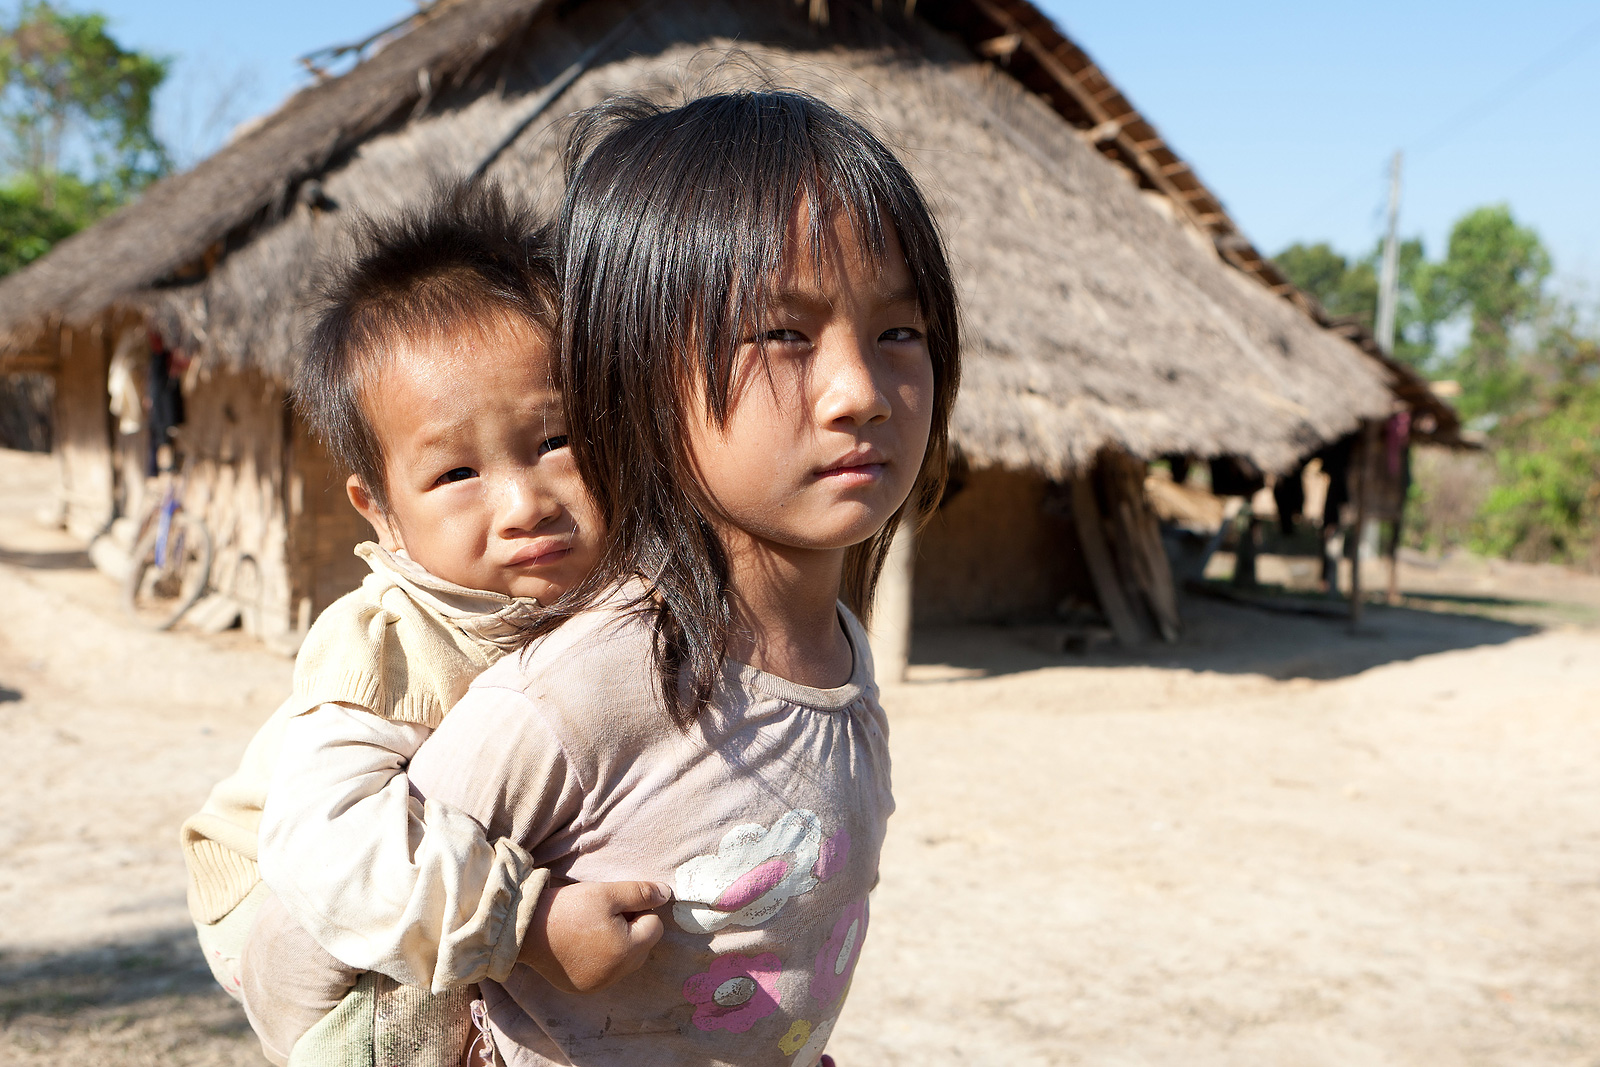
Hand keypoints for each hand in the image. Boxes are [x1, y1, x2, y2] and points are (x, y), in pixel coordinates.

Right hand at [518, 880, 670, 992]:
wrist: (526, 929)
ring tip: (592, 928)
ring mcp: (599, 984)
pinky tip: (581, 944)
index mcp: (627, 950)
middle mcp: (617, 974)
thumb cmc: (569, 908)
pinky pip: (606, 972)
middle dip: (632, 929)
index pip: (655, 927)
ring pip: (626, 961)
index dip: (639, 910)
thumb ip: (641, 894)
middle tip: (604, 915)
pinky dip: (601, 958)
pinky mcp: (583, 987)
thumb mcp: (608, 893)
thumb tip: (667, 894)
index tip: (615, 904)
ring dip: (618, 944)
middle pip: (643, 947)